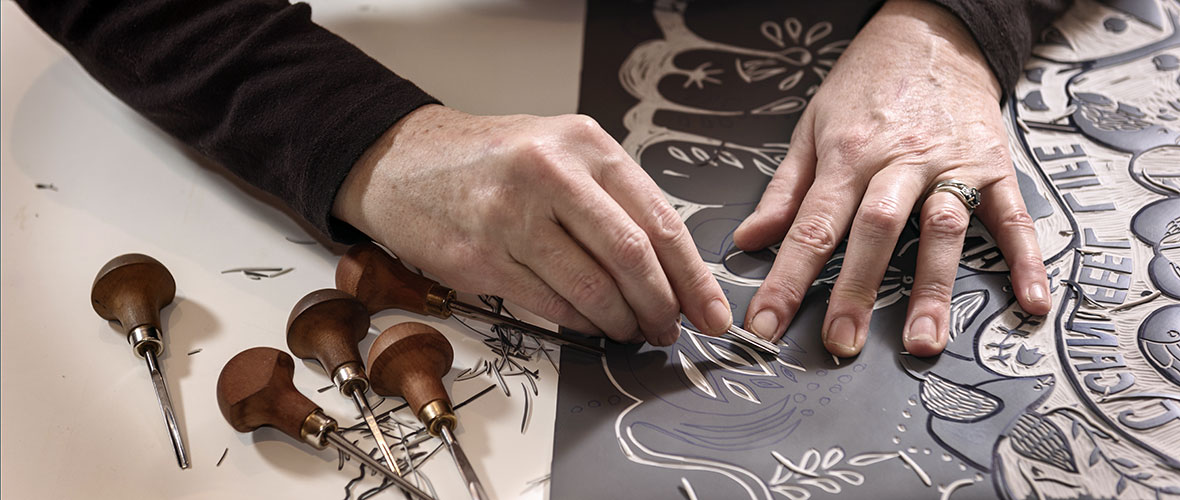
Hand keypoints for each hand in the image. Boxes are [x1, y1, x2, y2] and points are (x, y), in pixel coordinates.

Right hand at [332, 104, 732, 344]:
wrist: (404, 162)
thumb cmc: (493, 162)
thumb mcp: (562, 152)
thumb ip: (614, 200)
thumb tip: (672, 269)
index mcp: (584, 144)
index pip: (658, 220)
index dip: (692, 277)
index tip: (711, 312)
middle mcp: (549, 173)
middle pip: (631, 257)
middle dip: (661, 307)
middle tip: (669, 330)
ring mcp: (510, 217)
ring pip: (591, 289)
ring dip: (619, 323)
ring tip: (628, 330)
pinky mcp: (480, 258)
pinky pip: (549, 305)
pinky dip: (579, 323)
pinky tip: (588, 324)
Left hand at [733, 0, 1050, 356]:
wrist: (930, 32)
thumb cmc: (866, 83)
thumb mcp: (811, 126)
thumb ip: (784, 190)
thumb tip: (748, 240)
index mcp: (846, 155)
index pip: (810, 228)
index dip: (786, 280)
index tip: (766, 324)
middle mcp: (897, 162)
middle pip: (875, 232)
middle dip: (857, 291)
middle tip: (842, 343)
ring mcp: (950, 164)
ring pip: (941, 228)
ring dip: (934, 287)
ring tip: (924, 341)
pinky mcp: (995, 164)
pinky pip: (1012, 217)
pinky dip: (1025, 260)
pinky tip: (1029, 302)